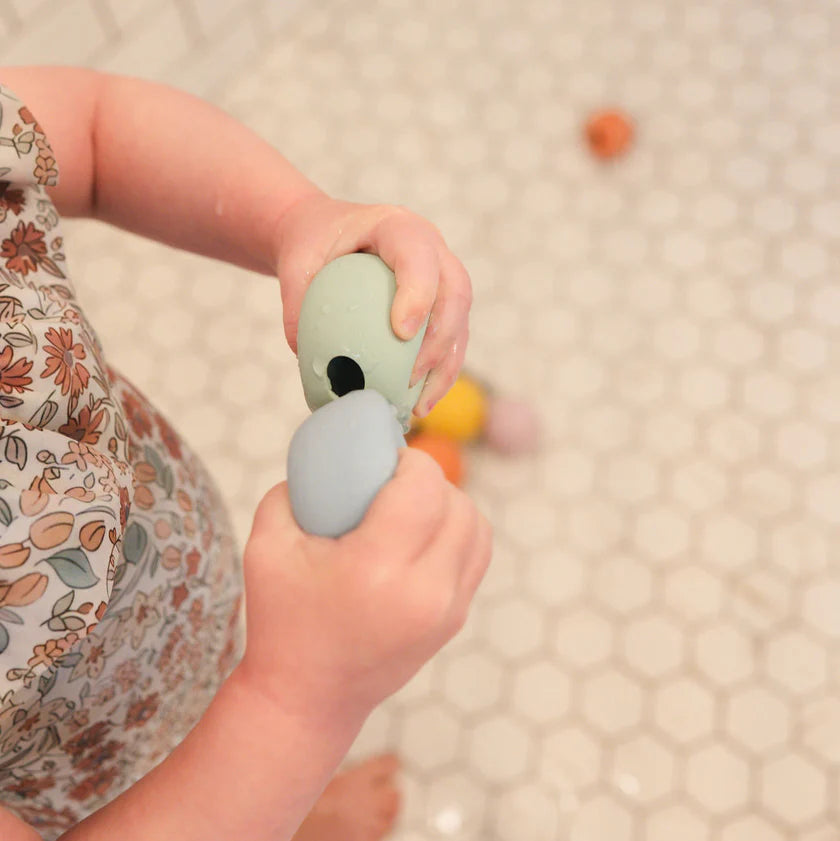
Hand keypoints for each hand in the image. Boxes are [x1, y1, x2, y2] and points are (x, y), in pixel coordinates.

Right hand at [236, 447, 491, 723]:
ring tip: (410, 507)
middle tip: (393, 480)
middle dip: (428, 479)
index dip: (411, 460)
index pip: (425, 487)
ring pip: (477, 527)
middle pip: (456, 503)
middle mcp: (425, 591)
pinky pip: (476, 554)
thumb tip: (327, 455)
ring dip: (449, 504)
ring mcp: (447, 610)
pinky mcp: (455, 620)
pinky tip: (423, 535)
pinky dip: (458, 532)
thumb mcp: (265, 547)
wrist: (308, 699)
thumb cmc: (281, 621)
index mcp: (377, 569)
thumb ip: (291, 490)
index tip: (385, 460)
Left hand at [273, 193, 471, 416]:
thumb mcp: (295, 263)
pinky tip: (418, 405)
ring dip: (445, 368)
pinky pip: (452, 342)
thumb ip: (296, 302)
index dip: (419, 294)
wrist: (327, 234)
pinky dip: (439, 375)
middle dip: (440, 340)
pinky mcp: (443, 306)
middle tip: (410, 377)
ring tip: (419, 406)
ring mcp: (443, 278)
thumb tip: (305, 354)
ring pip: (462, 322)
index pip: (419, 256)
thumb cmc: (313, 244)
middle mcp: (433, 249)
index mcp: (398, 226)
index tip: (401, 334)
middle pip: (456, 292)